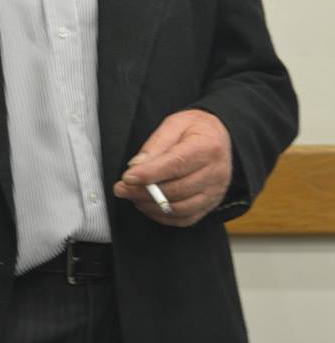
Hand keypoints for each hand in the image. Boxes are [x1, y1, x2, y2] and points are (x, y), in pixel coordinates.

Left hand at [113, 110, 232, 226]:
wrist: (220, 136)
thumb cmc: (196, 128)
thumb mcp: (175, 124)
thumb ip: (156, 143)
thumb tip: (136, 166)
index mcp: (207, 147)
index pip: (176, 164)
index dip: (150, 174)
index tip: (127, 178)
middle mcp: (215, 173)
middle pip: (176, 189)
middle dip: (144, 192)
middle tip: (121, 189)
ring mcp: (215, 192)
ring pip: (179, 208)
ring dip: (151, 205)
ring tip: (133, 196)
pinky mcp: (211, 204)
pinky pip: (186, 218)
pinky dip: (164, 216)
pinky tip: (148, 206)